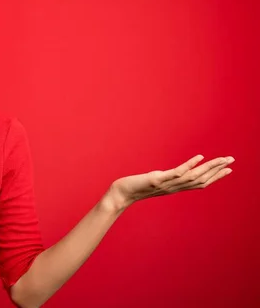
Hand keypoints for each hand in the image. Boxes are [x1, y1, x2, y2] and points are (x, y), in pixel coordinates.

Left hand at [110, 155, 234, 209]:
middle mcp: (174, 187)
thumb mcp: (153, 182)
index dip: (215, 177)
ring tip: (222, 159)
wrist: (120, 195)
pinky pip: (177, 173)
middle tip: (232, 161)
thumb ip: (163, 179)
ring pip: (193, 176)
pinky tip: (199, 157)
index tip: (228, 169)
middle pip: (201, 179)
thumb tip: (168, 175)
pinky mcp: (157, 180)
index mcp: (174, 188)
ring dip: (209, 167)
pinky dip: (190, 165)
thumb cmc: (134, 188)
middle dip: (217, 170)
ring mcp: (167, 184)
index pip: (199, 183)